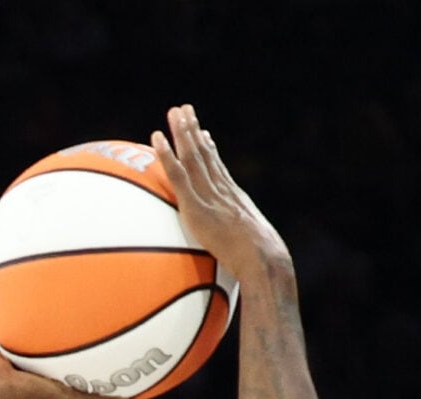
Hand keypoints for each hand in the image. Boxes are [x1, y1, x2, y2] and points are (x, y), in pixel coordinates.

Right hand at [0, 351, 135, 398]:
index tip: (142, 390)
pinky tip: (71, 336)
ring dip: (86, 366)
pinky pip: (52, 360)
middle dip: (106, 385)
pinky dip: (65, 353)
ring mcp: (36, 387)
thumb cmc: (24, 398)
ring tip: (105, 349)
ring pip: (69, 377)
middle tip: (129, 366)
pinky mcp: (24, 369)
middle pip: (85, 395)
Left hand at [150, 104, 288, 281]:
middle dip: (194, 131)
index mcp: (235, 199)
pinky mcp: (196, 207)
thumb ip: (243, 250)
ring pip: (193, 156)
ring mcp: (209, 196)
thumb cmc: (263, 266)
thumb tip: (247, 264)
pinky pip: (178, 176)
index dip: (210, 150)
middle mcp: (222, 190)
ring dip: (182, 132)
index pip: (219, 169)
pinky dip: (166, 155)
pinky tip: (157, 137)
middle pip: (205, 154)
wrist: (262, 259)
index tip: (204, 134)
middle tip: (185, 110)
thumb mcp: (254, 254)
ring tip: (174, 112)